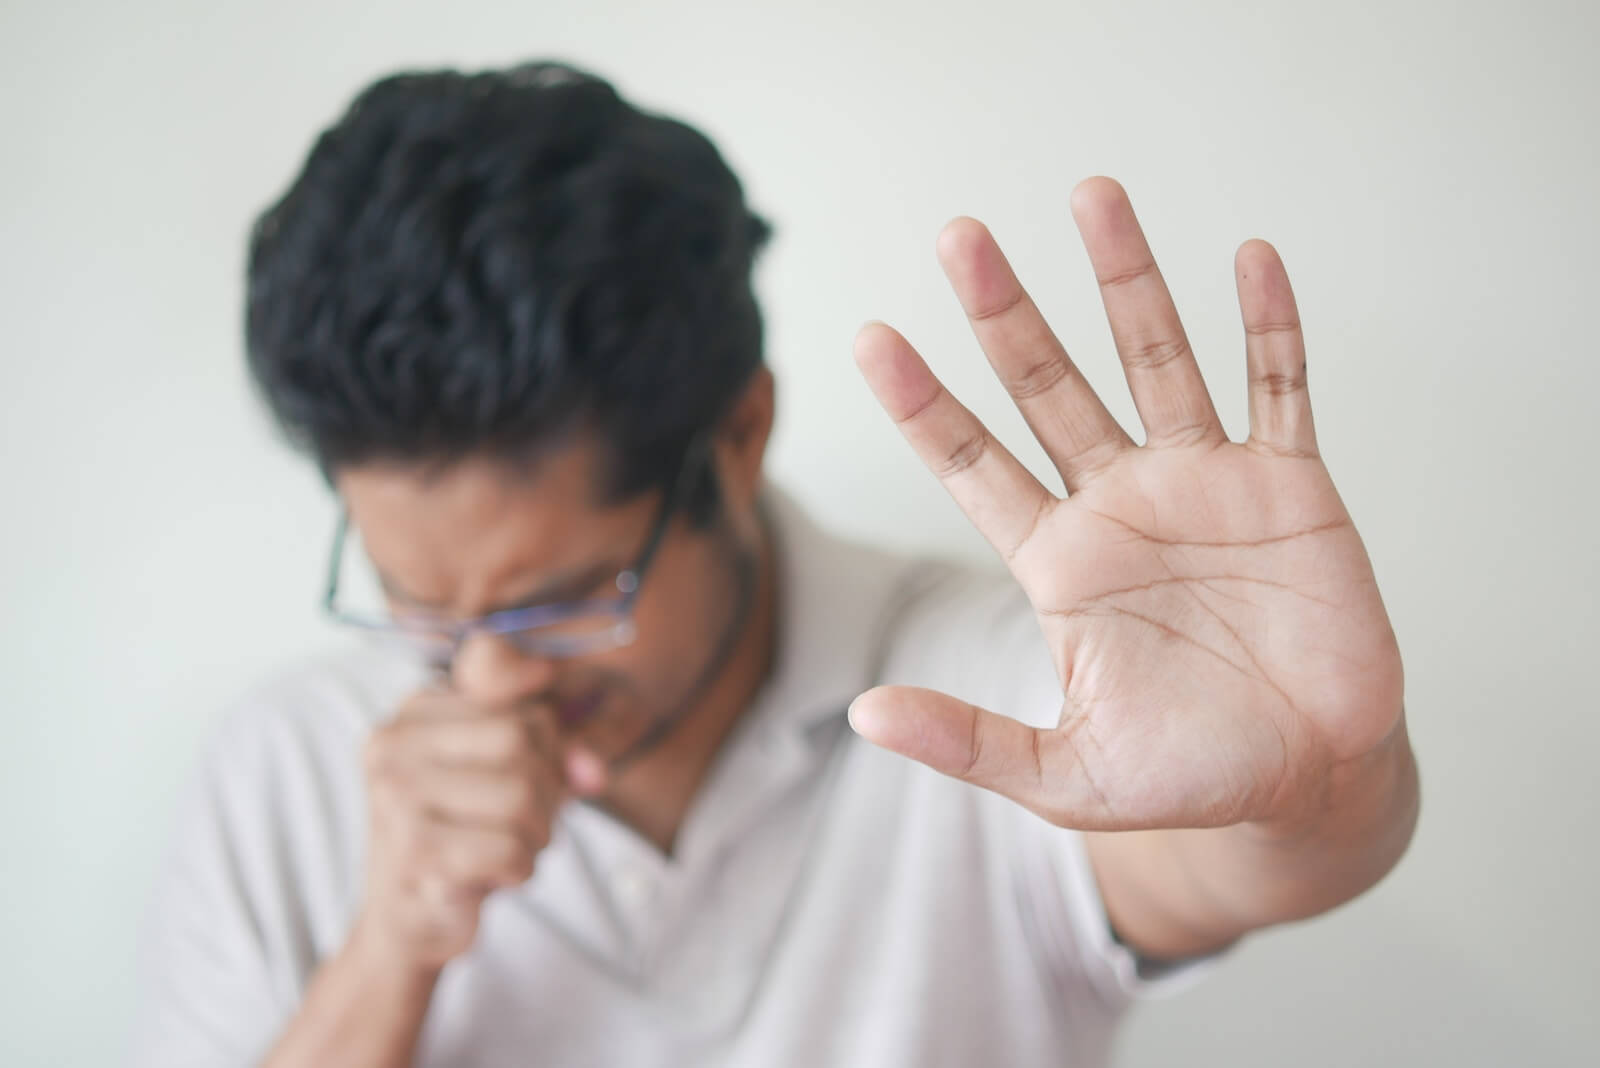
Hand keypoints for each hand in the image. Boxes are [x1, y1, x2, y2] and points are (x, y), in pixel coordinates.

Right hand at [352, 690, 606, 971]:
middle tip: (523, 823)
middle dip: (545, 791)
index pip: (521, 703)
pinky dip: (520, 867)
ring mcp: (396, 795)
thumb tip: (593, 770)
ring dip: (535, 834)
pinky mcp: (412, 850)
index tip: (534, 776)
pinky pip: (510, 847)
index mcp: (415, 711)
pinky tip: (492, 874)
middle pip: (521, 739)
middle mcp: (394, 743)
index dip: (549, 747)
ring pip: (521, 794)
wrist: (410, 921)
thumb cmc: (466, 836)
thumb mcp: (511, 774)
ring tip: (507, 848)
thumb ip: (557, 750)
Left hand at [850, 177, 1404, 834]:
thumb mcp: (1065, 775)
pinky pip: (1280, 388)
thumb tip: (862, 715)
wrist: (1308, 780)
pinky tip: (1250, 260)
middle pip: (1049, 386)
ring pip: (1157, 359)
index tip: (870, 337)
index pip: (973, 463)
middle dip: (1005, 313)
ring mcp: (1205, 484)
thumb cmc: (1185, 777)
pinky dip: (1270, 327)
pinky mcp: (1290, 487)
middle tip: (959, 237)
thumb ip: (969, 739)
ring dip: (1127, 281)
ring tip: (1092, 196)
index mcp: (1059, 560)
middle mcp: (1120, 503)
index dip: (923, 404)